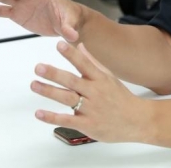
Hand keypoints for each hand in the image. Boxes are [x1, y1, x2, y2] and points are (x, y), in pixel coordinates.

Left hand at [31, 41, 148, 142]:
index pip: (84, 64)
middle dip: (54, 74)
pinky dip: (52, 117)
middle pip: (72, 81)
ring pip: (67, 98)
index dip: (71, 54)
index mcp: (100, 79)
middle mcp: (95, 92)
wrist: (137, 121)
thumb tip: (80, 46)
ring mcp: (91, 109)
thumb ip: (92, 62)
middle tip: (39, 67)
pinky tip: (39, 113)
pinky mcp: (87, 124)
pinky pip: (67, 120)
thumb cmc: (121, 98)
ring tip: (34, 84)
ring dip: (49, 91)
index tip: (59, 44)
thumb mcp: (109, 77)